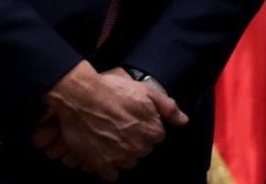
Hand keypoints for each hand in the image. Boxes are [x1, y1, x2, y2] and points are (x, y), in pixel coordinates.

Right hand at [37, 62, 188, 180]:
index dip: (146, 128)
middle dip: (135, 142)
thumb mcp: (147, 91)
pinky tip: (102, 155)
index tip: (135, 120)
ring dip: (122, 155)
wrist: (82, 97)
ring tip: (110, 140)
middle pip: (142, 150)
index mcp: (153, 131)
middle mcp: (139, 147)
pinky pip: (111, 175)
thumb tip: (184, 121)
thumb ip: (168, 108)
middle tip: (120, 129)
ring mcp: (120, 157)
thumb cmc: (115, 91)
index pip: (157, 137)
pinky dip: (107, 167)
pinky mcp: (101, 164)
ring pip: (128, 163)